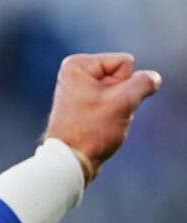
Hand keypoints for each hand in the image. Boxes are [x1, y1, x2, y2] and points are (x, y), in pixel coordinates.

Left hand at [43, 52, 160, 181]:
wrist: (71, 160)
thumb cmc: (91, 131)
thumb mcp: (123, 102)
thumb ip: (144, 83)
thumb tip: (151, 78)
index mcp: (78, 65)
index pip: (125, 63)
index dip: (123, 84)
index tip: (104, 103)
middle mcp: (75, 73)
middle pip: (122, 76)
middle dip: (121, 96)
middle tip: (103, 114)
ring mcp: (79, 89)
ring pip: (120, 91)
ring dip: (118, 107)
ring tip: (100, 121)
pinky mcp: (84, 104)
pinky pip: (112, 102)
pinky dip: (112, 114)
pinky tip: (99, 125)